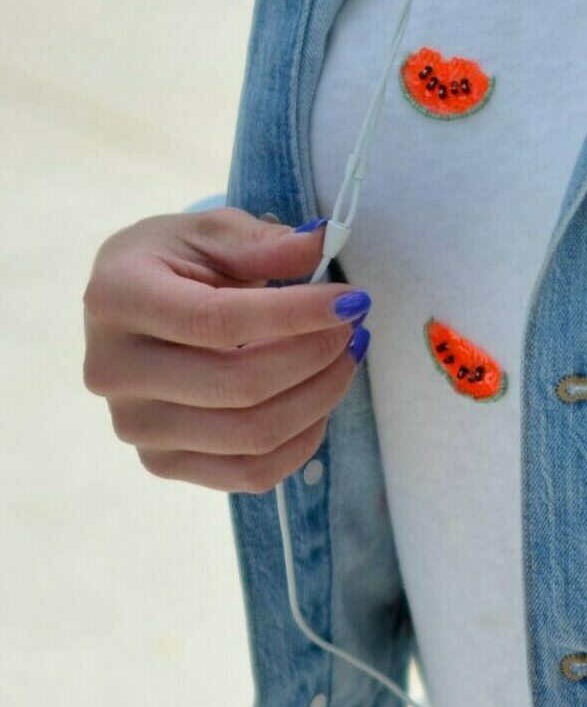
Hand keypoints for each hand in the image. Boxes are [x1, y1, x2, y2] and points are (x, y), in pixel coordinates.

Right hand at [82, 209, 372, 492]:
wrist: (133, 308)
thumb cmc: (176, 263)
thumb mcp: (212, 232)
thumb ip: (263, 242)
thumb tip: (320, 244)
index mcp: (116, 300)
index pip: (216, 320)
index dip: (295, 314)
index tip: (352, 301)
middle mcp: (113, 371)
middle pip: (240, 386)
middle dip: (316, 356)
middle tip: (353, 329)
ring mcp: (136, 426)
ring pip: (252, 436)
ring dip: (320, 397)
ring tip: (345, 358)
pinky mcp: (162, 462)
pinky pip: (250, 474)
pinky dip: (302, 441)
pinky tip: (319, 401)